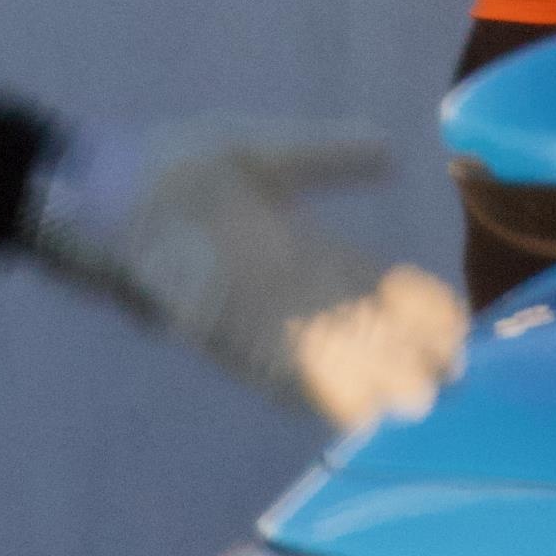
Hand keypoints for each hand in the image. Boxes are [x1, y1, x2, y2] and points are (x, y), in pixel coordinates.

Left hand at [24, 119, 466, 425]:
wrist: (94, 185)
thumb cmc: (172, 164)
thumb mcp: (264, 152)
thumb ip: (326, 153)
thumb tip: (394, 151)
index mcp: (298, 249)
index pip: (372, 284)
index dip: (415, 307)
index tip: (461, 324)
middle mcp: (278, 289)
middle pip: (353, 329)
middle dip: (400, 357)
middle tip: (452, 386)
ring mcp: (242, 309)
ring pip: (316, 354)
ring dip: (360, 383)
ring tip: (408, 404)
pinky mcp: (201, 321)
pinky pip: (257, 357)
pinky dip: (296, 381)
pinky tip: (330, 401)